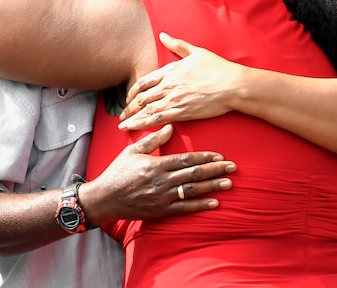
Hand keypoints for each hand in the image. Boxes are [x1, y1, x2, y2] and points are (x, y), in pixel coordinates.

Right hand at [82, 124, 236, 223]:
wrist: (104, 199)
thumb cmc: (117, 172)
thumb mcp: (132, 151)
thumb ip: (153, 139)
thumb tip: (170, 126)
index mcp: (155, 165)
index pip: (186, 160)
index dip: (205, 157)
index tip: (219, 155)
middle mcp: (161, 181)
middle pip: (193, 174)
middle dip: (215, 170)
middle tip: (233, 167)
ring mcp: (161, 197)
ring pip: (192, 191)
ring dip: (212, 187)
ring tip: (229, 183)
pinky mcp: (160, 211)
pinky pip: (184, 209)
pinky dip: (200, 206)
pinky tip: (215, 203)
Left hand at [119, 33, 241, 129]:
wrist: (233, 84)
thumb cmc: (217, 68)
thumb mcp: (196, 52)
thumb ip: (177, 45)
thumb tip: (163, 35)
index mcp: (170, 70)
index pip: (143, 82)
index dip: (133, 91)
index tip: (128, 98)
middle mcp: (169, 85)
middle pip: (141, 98)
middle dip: (129, 107)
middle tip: (122, 114)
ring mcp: (174, 100)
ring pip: (146, 110)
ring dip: (132, 118)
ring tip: (123, 125)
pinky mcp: (182, 113)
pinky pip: (158, 120)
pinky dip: (144, 125)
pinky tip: (136, 129)